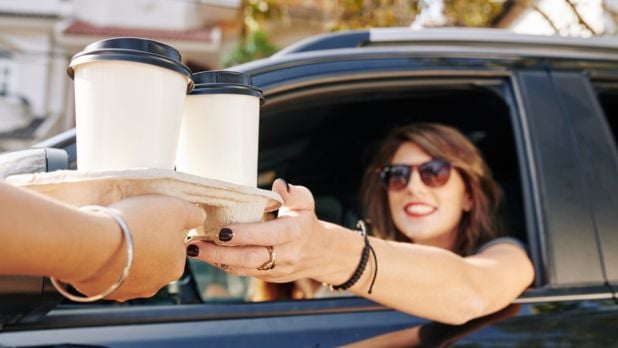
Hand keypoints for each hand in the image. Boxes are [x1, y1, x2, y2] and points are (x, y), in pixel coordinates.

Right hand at [71, 195, 205, 300]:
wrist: (93, 243)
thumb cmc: (139, 224)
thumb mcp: (176, 209)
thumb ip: (193, 214)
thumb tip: (199, 216)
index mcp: (175, 267)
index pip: (176, 244)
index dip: (164, 227)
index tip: (151, 218)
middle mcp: (154, 285)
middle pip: (154, 257)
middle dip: (145, 241)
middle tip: (132, 224)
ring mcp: (126, 291)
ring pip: (130, 266)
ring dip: (125, 252)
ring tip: (114, 235)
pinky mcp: (102, 291)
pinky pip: (107, 272)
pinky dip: (105, 261)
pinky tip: (101, 247)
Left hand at [188, 179, 345, 283]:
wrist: (321, 254)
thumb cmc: (306, 223)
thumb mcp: (306, 204)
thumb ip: (294, 193)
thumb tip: (280, 185)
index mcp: (294, 233)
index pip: (268, 235)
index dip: (245, 235)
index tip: (223, 231)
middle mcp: (285, 254)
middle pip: (250, 258)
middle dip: (220, 253)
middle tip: (195, 245)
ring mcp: (276, 269)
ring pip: (243, 268)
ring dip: (216, 261)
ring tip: (194, 250)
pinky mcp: (268, 277)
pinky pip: (243, 272)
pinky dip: (224, 264)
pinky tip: (208, 255)